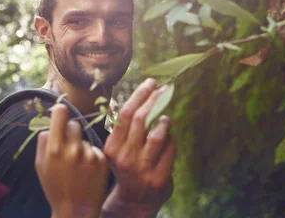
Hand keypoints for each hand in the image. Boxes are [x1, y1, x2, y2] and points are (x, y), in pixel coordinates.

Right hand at [36, 104, 108, 217]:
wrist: (75, 211)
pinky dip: (91, 157)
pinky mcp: (102, 160)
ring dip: (81, 147)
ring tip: (77, 166)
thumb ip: (44, 141)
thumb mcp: (40, 165)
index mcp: (55, 148)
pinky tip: (87, 171)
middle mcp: (73, 149)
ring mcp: (89, 154)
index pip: (61, 112)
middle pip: (74, 125)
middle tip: (68, 147)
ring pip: (85, 139)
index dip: (59, 112)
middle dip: (70, 133)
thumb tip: (50, 123)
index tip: (59, 115)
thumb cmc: (54, 187)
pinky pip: (95, 149)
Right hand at [102, 78, 175, 216]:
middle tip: (163, 89)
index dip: (139, 95)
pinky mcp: (159, 178)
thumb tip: (142, 96)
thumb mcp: (119, 149)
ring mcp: (142, 169)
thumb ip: (126, 128)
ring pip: (157, 135)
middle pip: (140, 120)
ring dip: (164, 121)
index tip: (150, 82)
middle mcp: (125, 158)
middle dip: (154, 100)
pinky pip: (170, 149)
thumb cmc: (128, 167)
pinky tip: (169, 136)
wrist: (134, 201)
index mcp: (112, 148)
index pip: (124, 114)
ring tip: (165, 117)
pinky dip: (172, 138)